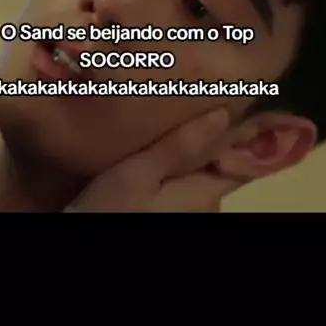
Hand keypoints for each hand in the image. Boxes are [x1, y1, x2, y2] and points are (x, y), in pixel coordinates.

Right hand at [65, 108, 240, 211]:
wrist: (80, 234)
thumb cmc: (110, 208)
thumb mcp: (138, 173)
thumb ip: (179, 146)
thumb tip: (222, 113)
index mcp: (206, 192)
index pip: (243, 158)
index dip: (244, 130)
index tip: (237, 96)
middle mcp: (207, 204)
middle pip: (221, 161)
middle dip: (213, 132)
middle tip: (202, 92)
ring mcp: (190, 209)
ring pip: (201, 169)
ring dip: (194, 144)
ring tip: (181, 107)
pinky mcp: (171, 210)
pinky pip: (185, 178)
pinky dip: (180, 158)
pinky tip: (166, 139)